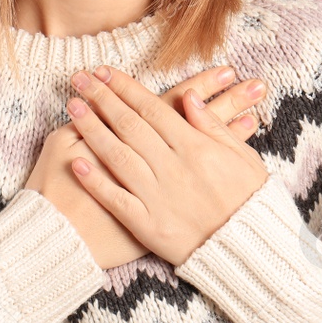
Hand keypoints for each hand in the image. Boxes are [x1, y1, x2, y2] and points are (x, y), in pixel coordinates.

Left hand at [64, 64, 270, 266]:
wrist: (249, 251)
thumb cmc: (250, 201)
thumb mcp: (244, 157)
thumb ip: (213, 126)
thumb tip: (190, 96)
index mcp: (196, 148)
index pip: (153, 108)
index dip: (125, 87)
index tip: (104, 71)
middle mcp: (172, 168)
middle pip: (129, 125)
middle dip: (102, 98)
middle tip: (79, 79)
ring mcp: (157, 196)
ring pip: (117, 156)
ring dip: (91, 129)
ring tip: (71, 107)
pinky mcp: (148, 225)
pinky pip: (116, 200)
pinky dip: (95, 181)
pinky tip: (76, 162)